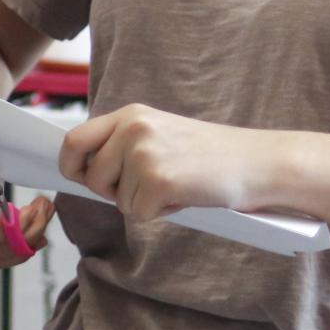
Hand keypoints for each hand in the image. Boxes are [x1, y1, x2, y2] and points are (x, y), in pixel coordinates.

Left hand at [57, 105, 281, 222]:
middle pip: (92, 177)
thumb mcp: (160, 135)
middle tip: (149, 186)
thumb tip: (84, 172)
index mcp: (130, 115)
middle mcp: (132, 129)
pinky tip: (186, 195)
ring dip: (143, 202)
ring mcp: (144, 154)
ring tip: (176, 184)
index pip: (74, 140)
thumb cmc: (209, 155)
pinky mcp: (158, 181)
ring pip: (117, 200)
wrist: (257, 162)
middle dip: (113, 191)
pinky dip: (161, 213)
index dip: (72, 165)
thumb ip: (123, 146)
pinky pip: (139, 214)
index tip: (81, 177)